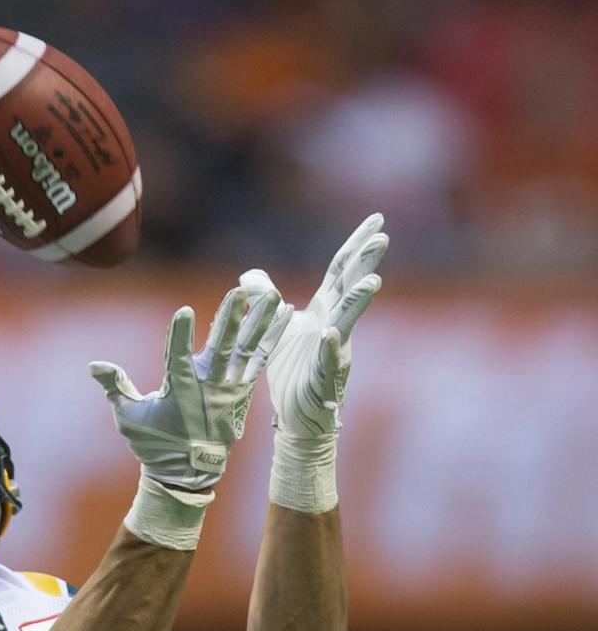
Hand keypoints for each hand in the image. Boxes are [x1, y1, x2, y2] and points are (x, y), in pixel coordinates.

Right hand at [89, 286, 291, 489]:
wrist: (189, 473)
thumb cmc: (155, 443)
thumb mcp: (128, 418)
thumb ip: (115, 387)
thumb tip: (94, 365)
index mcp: (179, 392)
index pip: (177, 358)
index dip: (179, 335)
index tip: (184, 311)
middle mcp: (208, 388)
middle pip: (220, 348)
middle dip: (229, 319)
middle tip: (239, 291)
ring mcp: (230, 389)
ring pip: (246, 349)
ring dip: (259, 322)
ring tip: (273, 295)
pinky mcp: (243, 390)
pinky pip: (261, 359)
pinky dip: (272, 336)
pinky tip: (284, 314)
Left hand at [240, 213, 387, 437]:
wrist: (295, 413)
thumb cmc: (292, 369)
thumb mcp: (274, 327)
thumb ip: (263, 299)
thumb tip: (248, 275)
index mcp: (323, 310)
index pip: (341, 270)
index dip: (357, 244)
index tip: (377, 217)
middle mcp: (332, 324)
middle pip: (350, 288)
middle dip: (365, 264)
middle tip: (381, 238)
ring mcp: (332, 351)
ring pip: (347, 323)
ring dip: (358, 303)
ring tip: (371, 282)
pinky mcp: (322, 378)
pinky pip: (328, 361)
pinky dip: (330, 347)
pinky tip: (332, 334)